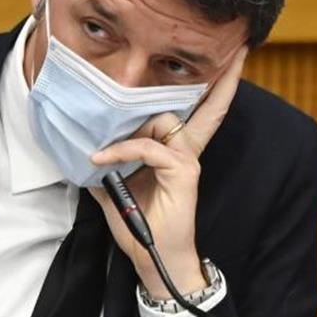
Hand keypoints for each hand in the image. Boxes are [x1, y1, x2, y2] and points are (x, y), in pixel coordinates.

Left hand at [88, 45, 247, 298]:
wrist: (153, 258)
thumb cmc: (139, 225)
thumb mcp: (114, 189)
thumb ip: (107, 164)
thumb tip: (82, 146)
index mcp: (174, 151)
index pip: (197, 113)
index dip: (216, 88)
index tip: (231, 60)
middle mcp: (186, 151)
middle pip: (198, 108)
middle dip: (215, 83)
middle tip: (233, 57)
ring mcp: (187, 160)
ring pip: (162, 121)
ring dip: (130, 129)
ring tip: (104, 149)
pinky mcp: (183, 172)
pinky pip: (148, 148)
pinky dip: (121, 151)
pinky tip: (102, 160)